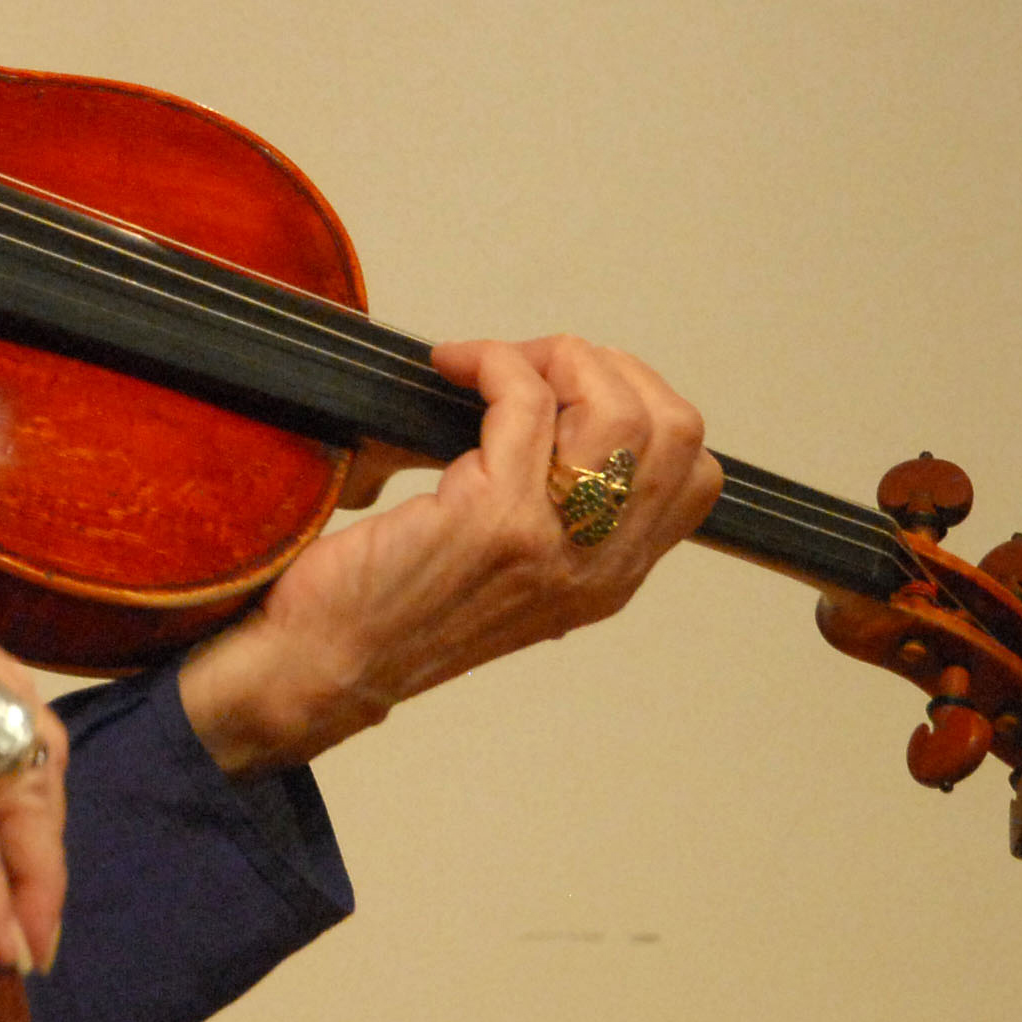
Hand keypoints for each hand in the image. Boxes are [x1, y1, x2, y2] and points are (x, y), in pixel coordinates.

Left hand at [179, 334, 719, 775]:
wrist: (326, 663)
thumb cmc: (390, 607)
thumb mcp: (505, 570)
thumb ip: (546, 512)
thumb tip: (538, 404)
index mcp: (608, 575)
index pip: (695, 474)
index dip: (641, 405)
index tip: (567, 389)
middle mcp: (599, 565)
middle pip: (675, 430)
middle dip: (605, 369)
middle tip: (527, 366)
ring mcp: (553, 541)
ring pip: (615, 409)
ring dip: (552, 358)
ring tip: (488, 365)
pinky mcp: (493, 518)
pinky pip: (524, 402)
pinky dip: (492, 361)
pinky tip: (449, 366)